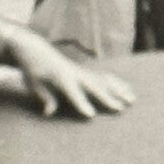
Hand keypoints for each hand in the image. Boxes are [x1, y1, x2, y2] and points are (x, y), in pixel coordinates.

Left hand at [5, 23, 134, 118]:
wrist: (34, 47)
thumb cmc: (31, 68)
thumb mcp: (33, 84)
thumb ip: (44, 98)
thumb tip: (49, 113)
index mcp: (59, 76)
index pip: (72, 92)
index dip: (81, 103)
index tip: (91, 116)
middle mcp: (74, 72)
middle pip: (93, 85)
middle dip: (107, 97)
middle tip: (119, 109)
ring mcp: (82, 70)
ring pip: (103, 80)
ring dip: (118, 90)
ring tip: (131, 100)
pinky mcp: (86, 70)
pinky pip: (104, 77)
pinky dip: (117, 83)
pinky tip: (128, 90)